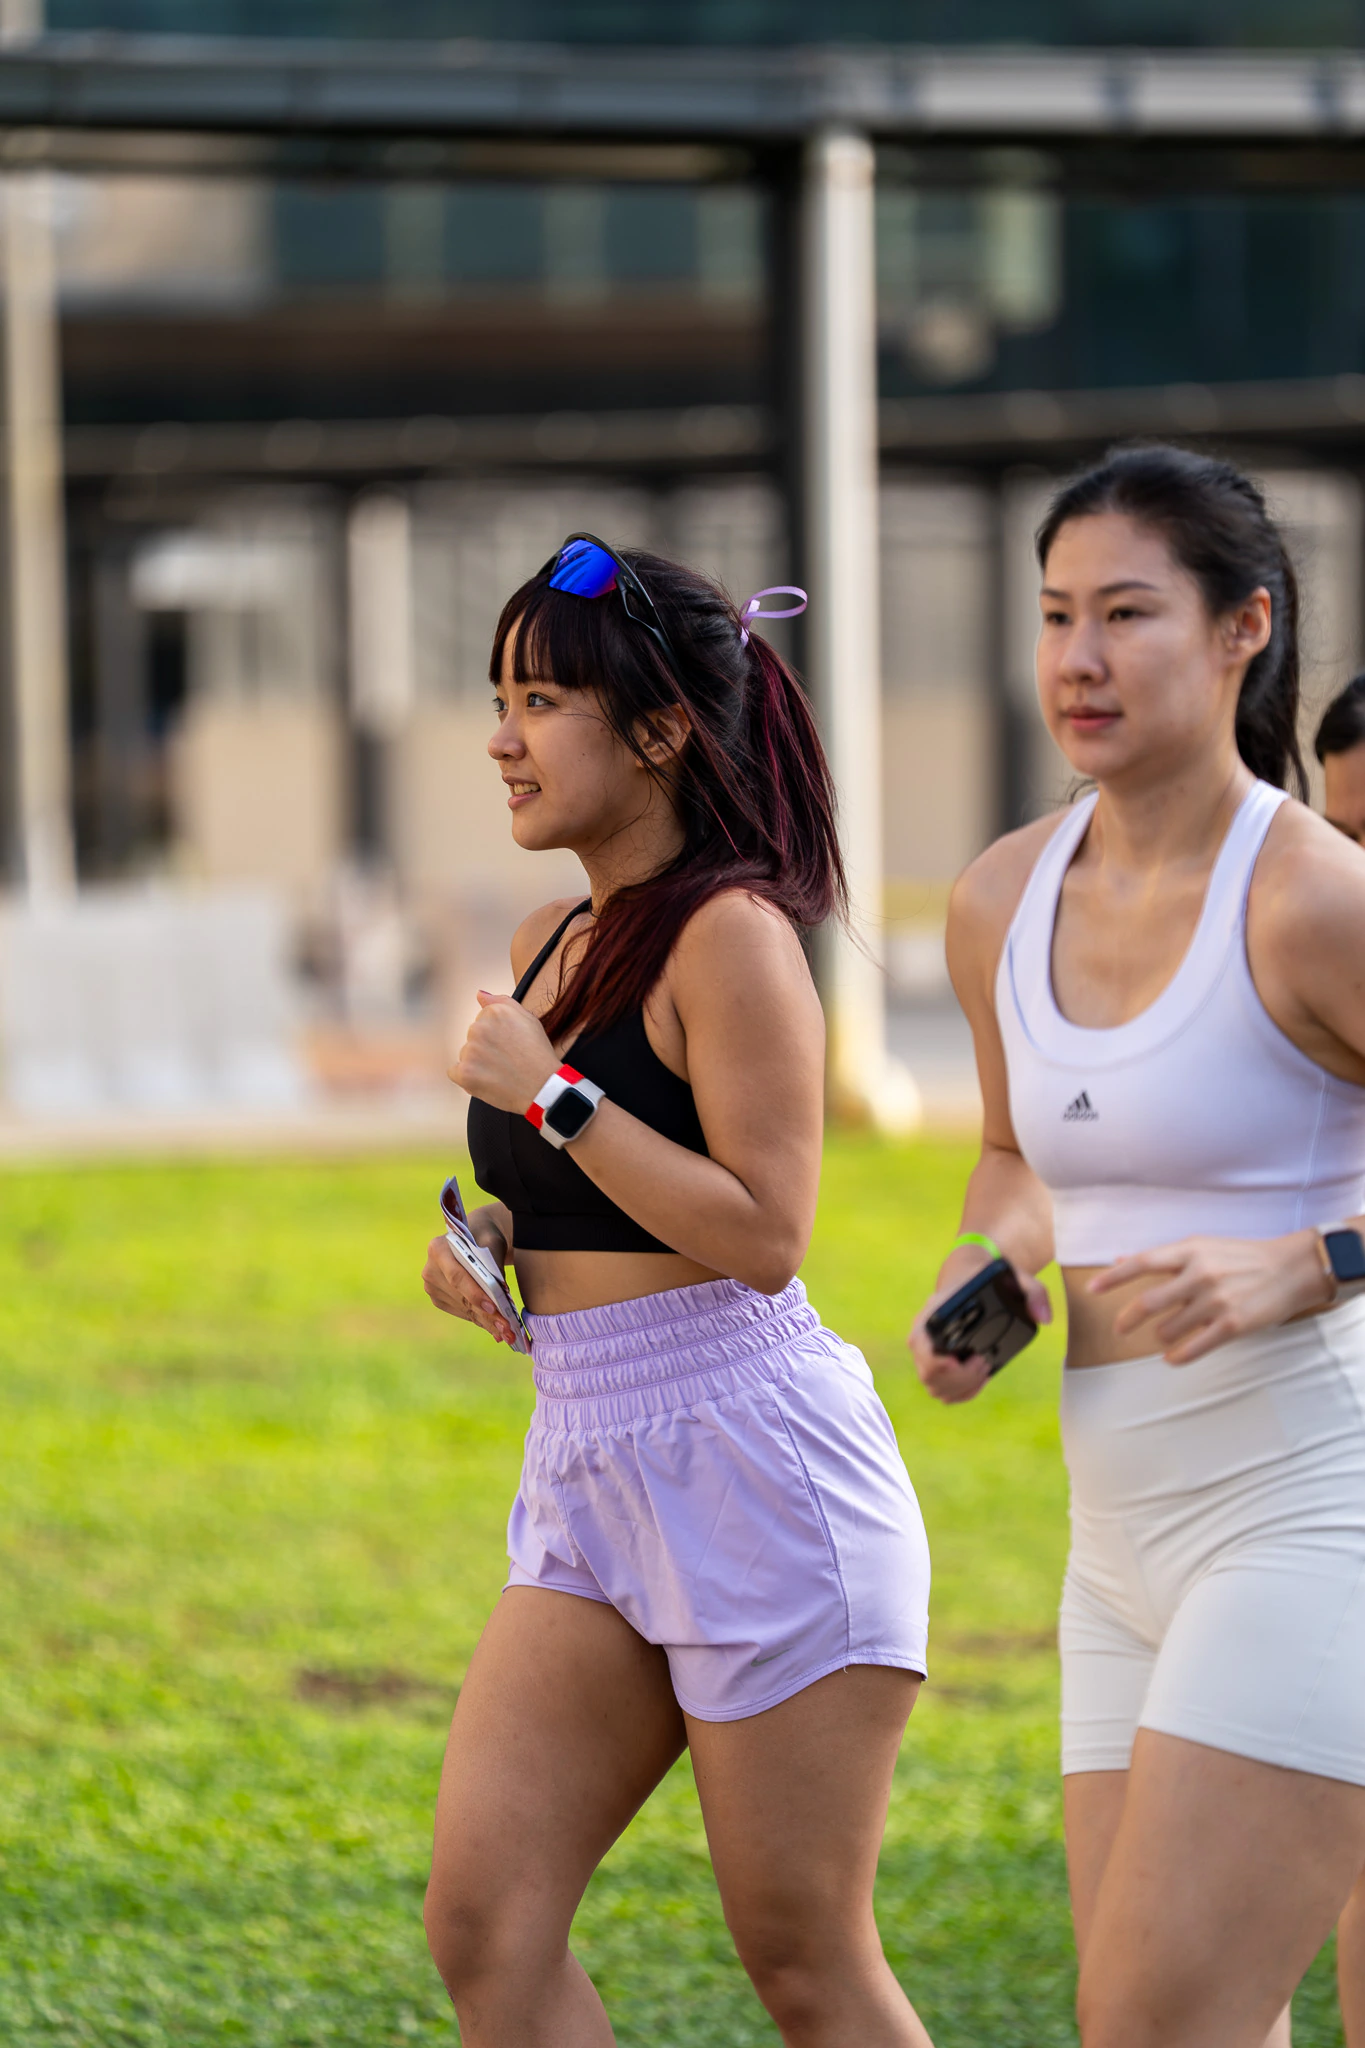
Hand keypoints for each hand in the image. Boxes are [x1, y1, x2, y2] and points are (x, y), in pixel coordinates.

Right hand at [422, 1234, 517, 1346]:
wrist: (475, 1238)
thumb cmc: (484, 1237)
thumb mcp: (493, 1242)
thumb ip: (495, 1263)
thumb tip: (500, 1294)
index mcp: (438, 1248)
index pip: (456, 1276)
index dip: (474, 1293)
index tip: (493, 1307)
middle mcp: (430, 1269)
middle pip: (460, 1297)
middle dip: (486, 1314)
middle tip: (507, 1328)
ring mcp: (432, 1286)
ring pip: (463, 1308)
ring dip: (486, 1322)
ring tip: (508, 1332)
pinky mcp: (438, 1298)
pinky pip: (462, 1312)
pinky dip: (480, 1320)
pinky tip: (497, 1328)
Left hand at [448, 992, 557, 1113]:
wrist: (543, 1087)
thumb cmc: (538, 1055)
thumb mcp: (529, 1019)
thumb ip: (502, 1002)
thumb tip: (480, 994)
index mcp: (494, 1013)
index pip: (483, 1021)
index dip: (498, 1036)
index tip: (510, 1045)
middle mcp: (479, 1028)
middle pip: (473, 1038)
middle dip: (486, 1048)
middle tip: (507, 1060)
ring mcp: (470, 1051)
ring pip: (465, 1055)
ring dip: (478, 1064)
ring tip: (501, 1072)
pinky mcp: (464, 1072)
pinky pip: (455, 1072)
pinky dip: (467, 1078)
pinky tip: (487, 1080)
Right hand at [909, 1246, 1051, 1404]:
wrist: (968, 1273)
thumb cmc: (988, 1276)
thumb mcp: (1015, 1277)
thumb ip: (1034, 1293)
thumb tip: (1044, 1318)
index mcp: (935, 1310)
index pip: (918, 1343)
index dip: (939, 1362)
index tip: (966, 1359)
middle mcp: (924, 1331)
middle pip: (927, 1373)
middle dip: (960, 1378)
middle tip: (984, 1362)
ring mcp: (927, 1348)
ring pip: (932, 1384)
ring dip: (959, 1387)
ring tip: (983, 1370)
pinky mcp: (935, 1360)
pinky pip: (938, 1388)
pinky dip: (957, 1392)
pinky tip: (977, 1382)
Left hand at [1088, 1230, 1332, 1364]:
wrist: (1290, 1269)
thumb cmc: (1240, 1256)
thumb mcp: (1201, 1246)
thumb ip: (1162, 1258)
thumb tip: (1120, 1258)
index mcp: (1189, 1251)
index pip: (1142, 1263)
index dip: (1113, 1278)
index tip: (1091, 1289)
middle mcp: (1200, 1274)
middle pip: (1149, 1302)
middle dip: (1128, 1319)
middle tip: (1119, 1328)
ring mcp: (1216, 1301)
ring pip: (1169, 1329)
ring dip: (1161, 1336)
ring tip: (1165, 1334)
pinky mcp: (1233, 1325)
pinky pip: (1195, 1348)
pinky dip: (1177, 1356)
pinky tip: (1170, 1358)